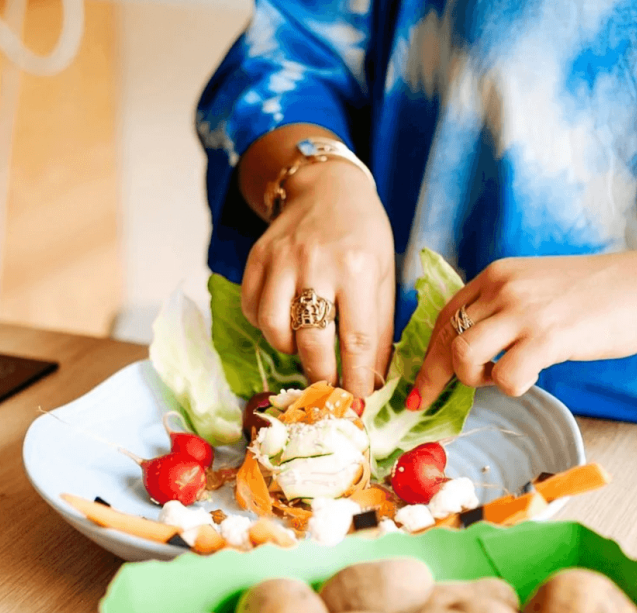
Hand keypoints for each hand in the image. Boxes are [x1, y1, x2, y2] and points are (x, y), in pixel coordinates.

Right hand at [241, 162, 395, 397]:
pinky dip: (266, 327)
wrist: (325, 187)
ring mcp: (281, 260)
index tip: (358, 401)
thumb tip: (373, 379)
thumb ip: (379, 327)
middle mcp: (317, 264)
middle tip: (328, 389)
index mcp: (358, 268)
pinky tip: (283, 323)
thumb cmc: (362, 235)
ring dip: (289, 350)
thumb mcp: (384, 275)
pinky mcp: (257, 259)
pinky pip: (252, 309)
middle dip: (321, 376)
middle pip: (312, 340)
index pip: (356, 339)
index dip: (356, 377)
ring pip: (273, 328)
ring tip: (305, 349)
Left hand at [410, 250, 636, 406]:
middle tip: (429, 403)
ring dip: (475, 379)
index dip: (427, 353)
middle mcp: (503, 287)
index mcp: (497, 274)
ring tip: (501, 378)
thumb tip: (470, 349)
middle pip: (445, 338)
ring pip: (463, 357)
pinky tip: (531, 379)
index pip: (444, 316)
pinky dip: (511, 387)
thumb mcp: (538, 287)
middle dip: (433, 377)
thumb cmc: (599, 295)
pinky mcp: (547, 337)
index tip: (419, 384)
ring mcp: (524, 311)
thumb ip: (503, 309)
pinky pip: (504, 377)